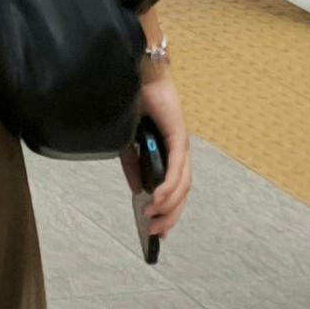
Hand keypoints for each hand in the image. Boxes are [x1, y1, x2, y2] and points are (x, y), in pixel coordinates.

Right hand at [134, 77, 193, 240]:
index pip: (175, 189)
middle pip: (182, 192)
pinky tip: (159, 198)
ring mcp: (181, 145)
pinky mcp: (179, 137)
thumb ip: (133, 167)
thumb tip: (139, 191)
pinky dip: (169, 186)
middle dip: (170, 215)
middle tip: (156, 232)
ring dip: (170, 205)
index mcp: (169, 153)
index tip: (160, 231)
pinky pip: (177, 168)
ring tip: (154, 217)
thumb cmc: (134, 105)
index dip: (170, 211)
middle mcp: (180, 153)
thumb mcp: (127, 143)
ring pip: (182, 185)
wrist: (137, 76)